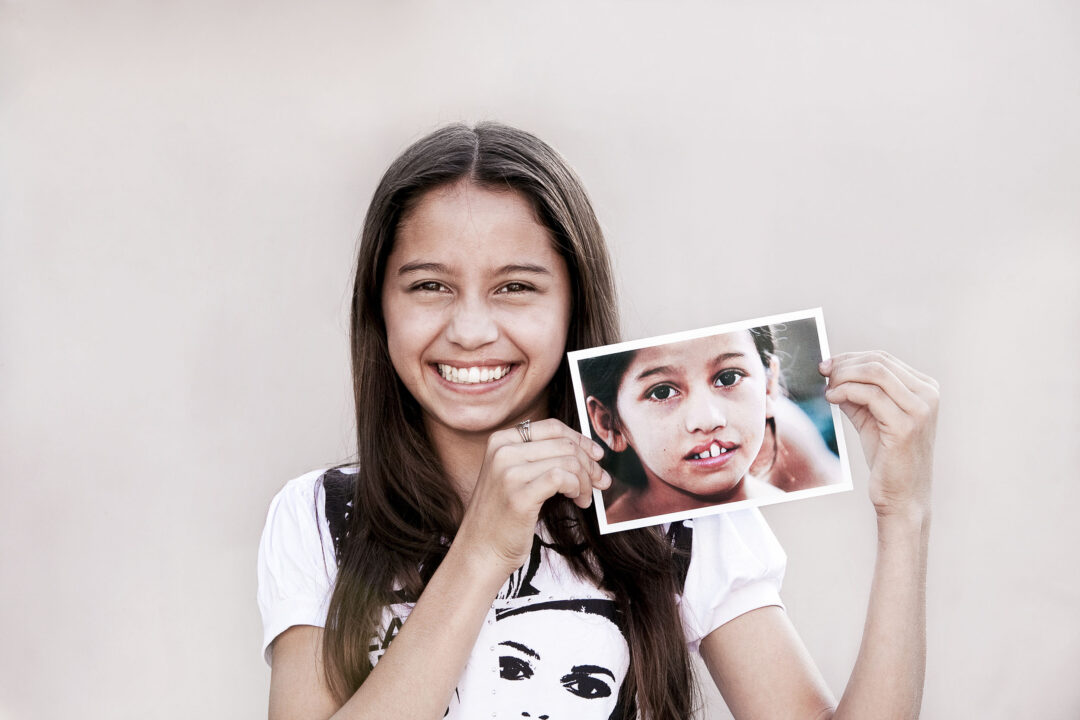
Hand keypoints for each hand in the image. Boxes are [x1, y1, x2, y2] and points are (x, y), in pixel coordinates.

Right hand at [454, 419, 610, 575]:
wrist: (480, 550)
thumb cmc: (502, 515)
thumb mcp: (513, 475)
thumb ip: (540, 457)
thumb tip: (588, 451)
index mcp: (500, 440)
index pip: (552, 427)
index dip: (580, 440)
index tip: (597, 455)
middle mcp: (502, 451)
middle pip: (564, 444)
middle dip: (590, 463)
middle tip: (600, 482)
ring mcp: (509, 472)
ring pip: (568, 461)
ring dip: (585, 480)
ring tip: (583, 497)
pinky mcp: (519, 495)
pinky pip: (562, 478)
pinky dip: (577, 488)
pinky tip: (576, 500)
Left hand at [820, 351, 938, 518]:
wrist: (903, 495)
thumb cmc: (887, 457)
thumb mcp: (870, 417)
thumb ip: (856, 394)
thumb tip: (832, 372)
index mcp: (925, 388)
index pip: (884, 359)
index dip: (851, 358)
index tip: (827, 365)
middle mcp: (928, 395)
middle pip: (879, 362)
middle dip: (844, 364)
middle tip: (822, 372)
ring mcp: (920, 409)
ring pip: (874, 373)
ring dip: (843, 376)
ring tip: (828, 388)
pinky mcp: (906, 425)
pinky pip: (870, 395)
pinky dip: (845, 391)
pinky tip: (832, 398)